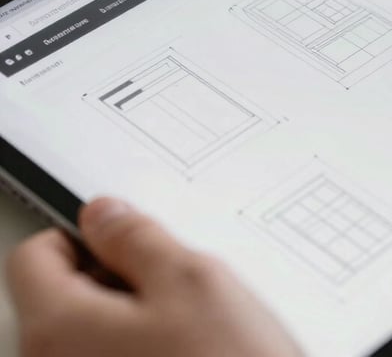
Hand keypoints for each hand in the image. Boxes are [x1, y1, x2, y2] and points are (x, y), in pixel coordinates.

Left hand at [6, 198, 301, 356]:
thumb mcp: (191, 278)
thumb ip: (135, 237)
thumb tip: (103, 215)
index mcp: (58, 329)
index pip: (34, 256)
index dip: (85, 236)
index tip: (126, 239)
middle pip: (61, 295)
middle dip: (118, 278)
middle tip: (174, 289)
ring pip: (90, 329)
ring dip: (134, 315)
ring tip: (188, 329)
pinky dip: (140, 346)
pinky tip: (186, 354)